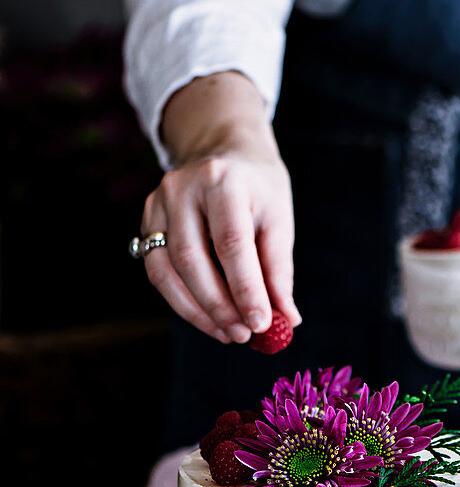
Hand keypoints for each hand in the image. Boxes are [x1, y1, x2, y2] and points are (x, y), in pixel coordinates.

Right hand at [140, 71, 300, 343]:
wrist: (223, 150)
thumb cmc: (257, 188)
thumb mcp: (278, 218)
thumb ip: (279, 270)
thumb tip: (288, 320)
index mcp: (223, 179)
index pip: (231, 242)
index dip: (246, 288)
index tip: (262, 324)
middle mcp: (182, 188)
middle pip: (193, 259)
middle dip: (220, 305)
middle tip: (244, 335)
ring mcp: (157, 204)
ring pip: (168, 270)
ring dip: (199, 311)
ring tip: (230, 334)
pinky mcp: (145, 221)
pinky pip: (158, 272)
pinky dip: (183, 302)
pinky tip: (209, 319)